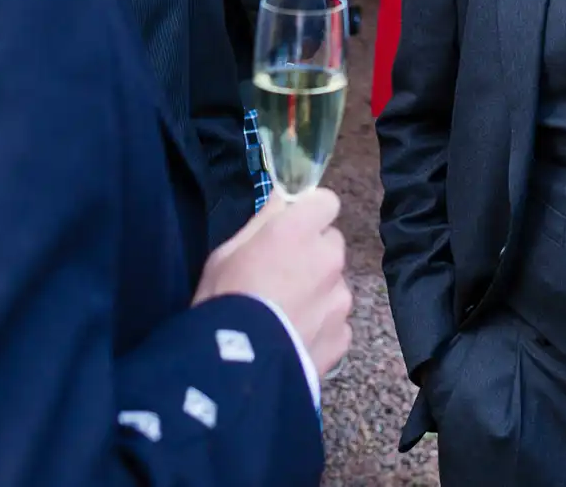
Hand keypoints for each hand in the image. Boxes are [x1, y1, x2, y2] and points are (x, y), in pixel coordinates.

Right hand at [195, 188, 352, 371]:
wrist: (236, 368)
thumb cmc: (223, 301)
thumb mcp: (226, 254)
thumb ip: (264, 221)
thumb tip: (285, 197)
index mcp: (299, 231)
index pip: (326, 202)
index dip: (310, 214)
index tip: (293, 228)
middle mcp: (328, 258)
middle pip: (331, 244)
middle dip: (313, 254)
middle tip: (282, 277)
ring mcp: (340, 299)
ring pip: (335, 284)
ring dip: (318, 292)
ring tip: (285, 316)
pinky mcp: (342, 334)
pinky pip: (335, 321)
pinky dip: (320, 327)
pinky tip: (294, 340)